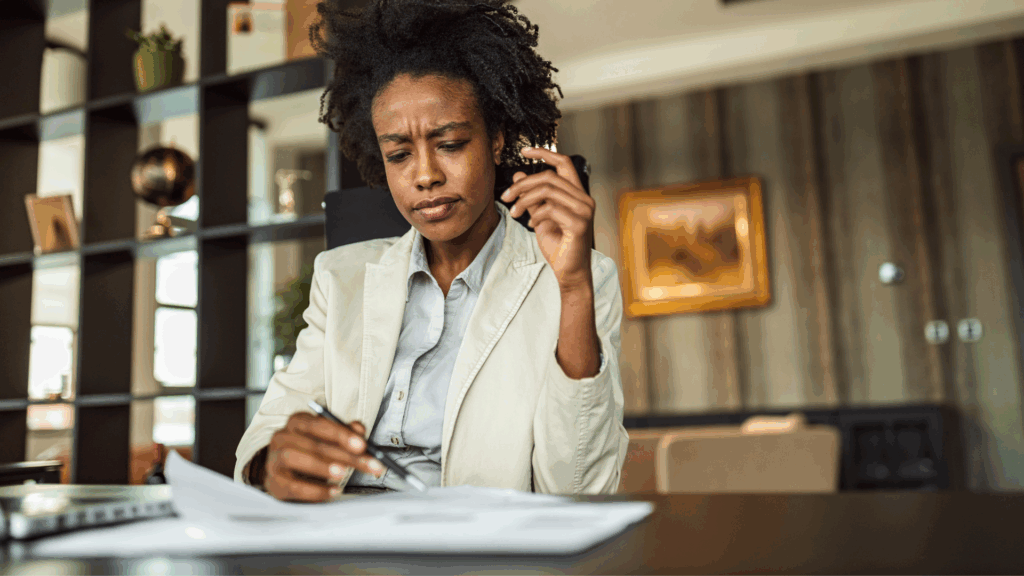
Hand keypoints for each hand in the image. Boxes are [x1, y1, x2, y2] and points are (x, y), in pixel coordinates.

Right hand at [262, 412, 384, 501]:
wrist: (285, 473)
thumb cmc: (310, 453)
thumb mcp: (328, 440)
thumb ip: (345, 433)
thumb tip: (359, 429)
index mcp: (298, 422)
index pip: (319, 424)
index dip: (342, 434)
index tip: (362, 445)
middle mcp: (282, 437)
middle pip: (314, 444)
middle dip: (345, 456)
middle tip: (368, 465)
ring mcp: (274, 459)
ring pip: (294, 459)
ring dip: (322, 467)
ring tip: (343, 474)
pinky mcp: (274, 482)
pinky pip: (293, 486)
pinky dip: (315, 490)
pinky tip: (333, 491)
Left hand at [500, 147, 595, 290]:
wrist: (569, 272)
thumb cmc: (559, 246)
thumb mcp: (540, 217)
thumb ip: (532, 197)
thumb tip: (517, 176)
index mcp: (577, 194)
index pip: (564, 163)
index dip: (544, 153)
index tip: (525, 151)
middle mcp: (584, 199)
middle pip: (549, 177)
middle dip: (523, 184)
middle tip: (507, 196)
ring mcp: (584, 211)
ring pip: (548, 190)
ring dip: (525, 200)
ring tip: (514, 212)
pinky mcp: (579, 224)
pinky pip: (551, 209)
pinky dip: (535, 214)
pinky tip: (531, 224)